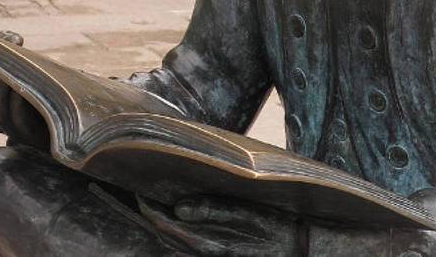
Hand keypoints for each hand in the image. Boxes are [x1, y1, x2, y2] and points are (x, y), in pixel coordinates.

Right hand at [0, 31, 49, 149]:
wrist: (58, 109)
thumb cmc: (35, 79)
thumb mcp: (22, 61)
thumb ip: (12, 46)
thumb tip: (10, 37)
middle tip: (6, 54)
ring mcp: (2, 124)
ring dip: (4, 89)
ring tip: (15, 69)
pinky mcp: (21, 133)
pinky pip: (15, 119)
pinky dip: (17, 102)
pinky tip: (25, 87)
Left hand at [138, 196, 303, 256]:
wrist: (296, 247)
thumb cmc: (273, 228)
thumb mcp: (245, 214)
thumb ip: (212, 209)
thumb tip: (179, 207)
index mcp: (205, 240)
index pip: (164, 223)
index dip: (149, 205)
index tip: (139, 186)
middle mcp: (202, 250)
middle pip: (164, 231)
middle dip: (152, 211)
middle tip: (142, 186)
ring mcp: (208, 253)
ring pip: (174, 239)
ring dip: (163, 220)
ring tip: (156, 196)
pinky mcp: (217, 253)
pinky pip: (188, 243)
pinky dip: (178, 229)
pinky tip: (179, 214)